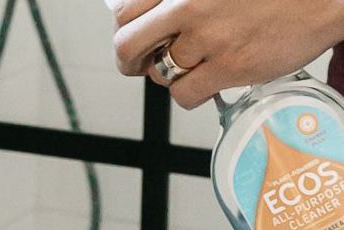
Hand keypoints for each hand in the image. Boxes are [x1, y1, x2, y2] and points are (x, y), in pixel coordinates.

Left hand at [112, 0, 343, 107]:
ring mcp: (209, 37)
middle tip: (141, 64)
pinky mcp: (230, 65)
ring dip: (170, 75)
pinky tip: (207, 82)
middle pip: (127, 46)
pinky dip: (190, 94)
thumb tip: (153, 14)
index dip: (126, 28)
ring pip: (159, 73)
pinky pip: (185, 94)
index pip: (125, 11)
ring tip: (192, 66)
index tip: (136, 35)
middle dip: (131, 60)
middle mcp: (189, 6)